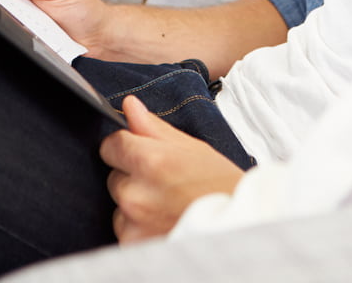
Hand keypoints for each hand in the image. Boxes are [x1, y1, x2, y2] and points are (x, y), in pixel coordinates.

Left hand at [101, 95, 244, 241]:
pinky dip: (138, 227)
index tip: (142, 153)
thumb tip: (130, 106)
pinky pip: (124, 230)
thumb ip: (154, 128)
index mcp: (151, 162)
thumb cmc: (221, 185)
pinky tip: (163, 223)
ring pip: (118, 205)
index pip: (112, 145)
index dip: (127, 146)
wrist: (239, 226)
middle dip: (132, 177)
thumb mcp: (193, 149)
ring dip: (135, 204)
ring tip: (166, 206)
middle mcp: (135, 194)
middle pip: (113, 176)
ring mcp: (132, 223)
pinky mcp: (133, 245)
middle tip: (164, 183)